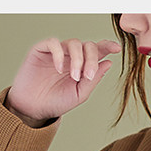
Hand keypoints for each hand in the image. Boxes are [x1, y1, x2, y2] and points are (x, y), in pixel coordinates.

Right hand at [6, 36, 121, 122]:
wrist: (34, 108)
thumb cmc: (56, 102)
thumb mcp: (80, 94)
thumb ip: (94, 80)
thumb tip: (108, 63)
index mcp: (82, 66)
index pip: (97, 51)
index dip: (107, 46)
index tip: (117, 48)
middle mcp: (71, 56)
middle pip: (88, 45)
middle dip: (92, 59)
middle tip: (89, 76)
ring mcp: (57, 52)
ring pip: (73, 43)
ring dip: (78, 60)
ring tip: (75, 77)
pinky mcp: (41, 50)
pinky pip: (53, 43)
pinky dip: (59, 54)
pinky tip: (59, 68)